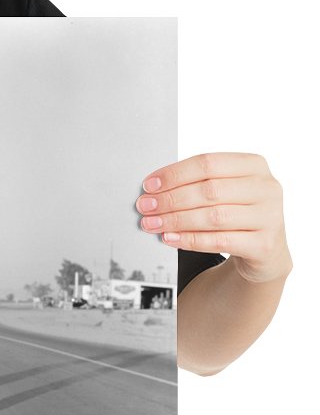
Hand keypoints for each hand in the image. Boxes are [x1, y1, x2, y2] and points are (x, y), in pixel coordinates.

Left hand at [137, 153, 291, 282]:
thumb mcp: (224, 192)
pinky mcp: (264, 244)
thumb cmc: (236, 213)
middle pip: (209, 190)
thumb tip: (153, 190)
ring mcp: (269, 216)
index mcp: (254, 165)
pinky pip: (219, 241)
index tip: (149, 185)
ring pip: (213, 216)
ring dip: (176, 220)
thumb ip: (195, 185)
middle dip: (171, 199)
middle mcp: (266, 188)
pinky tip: (170, 238)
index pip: (208, 163)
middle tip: (145, 206)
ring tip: (152, 223)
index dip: (175, 174)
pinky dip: (190, 239)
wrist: (265, 250)